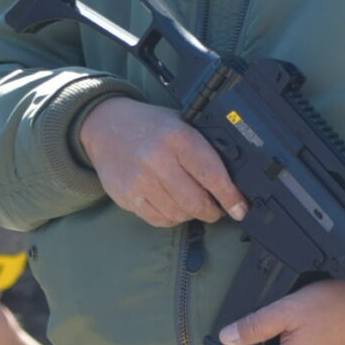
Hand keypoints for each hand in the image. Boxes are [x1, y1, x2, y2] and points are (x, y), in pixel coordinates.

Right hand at [75, 98, 247, 228]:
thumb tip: (234, 181)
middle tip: (216, 209)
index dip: (229, 196)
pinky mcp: (126, 197)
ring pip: (178, 214)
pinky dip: (171, 217)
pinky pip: (159, 220)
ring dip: (190, 214)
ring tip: (189, 202)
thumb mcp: (181, 124)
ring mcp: (139, 181)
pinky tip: (170, 204)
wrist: (104, 125)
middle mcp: (157, 159)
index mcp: (177, 138)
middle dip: (212, 211)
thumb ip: (203, 149)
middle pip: (195, 202)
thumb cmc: (150, 125)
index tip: (239, 208)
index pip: (211, 174)